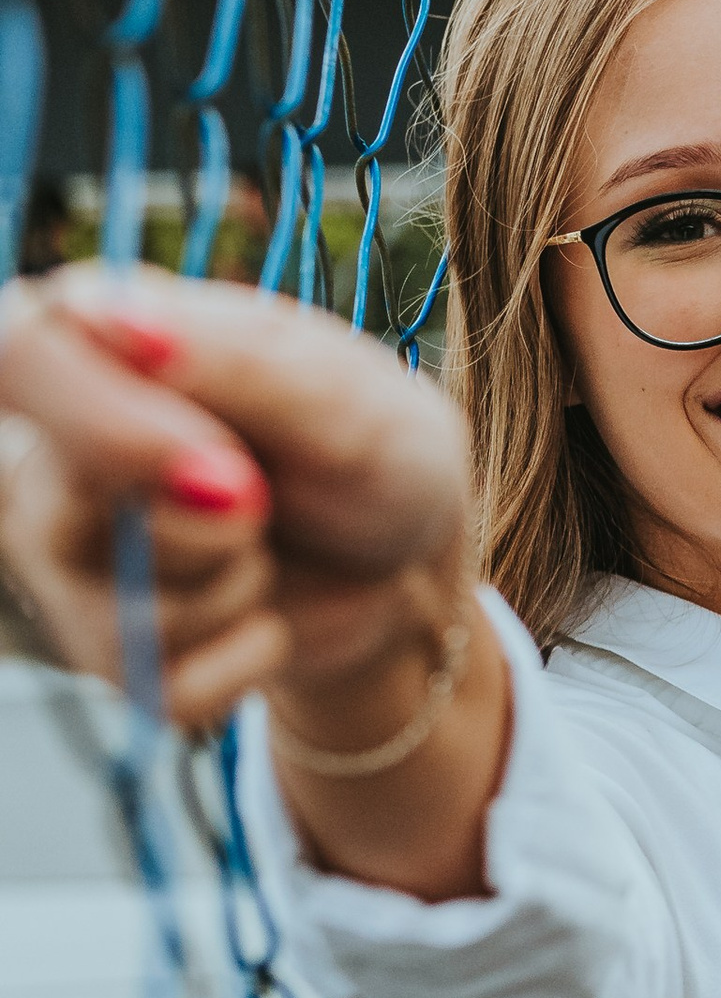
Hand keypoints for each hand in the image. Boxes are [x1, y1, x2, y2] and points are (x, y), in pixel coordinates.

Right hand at [0, 265, 471, 734]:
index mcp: (96, 345)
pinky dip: (246, 655)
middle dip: (210, 522)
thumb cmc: (369, 446)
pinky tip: (267, 612)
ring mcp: (71, 560)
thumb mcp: (339, 393)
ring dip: (237, 586)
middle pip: (59, 505)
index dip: (101, 420)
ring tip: (267, 542)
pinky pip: (166, 682)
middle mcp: (54, 451)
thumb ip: (226, 358)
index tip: (225, 465)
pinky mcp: (111, 654)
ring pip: (128, 610)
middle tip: (268, 497)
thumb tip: (93, 314)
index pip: (17, 353)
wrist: (404, 560)